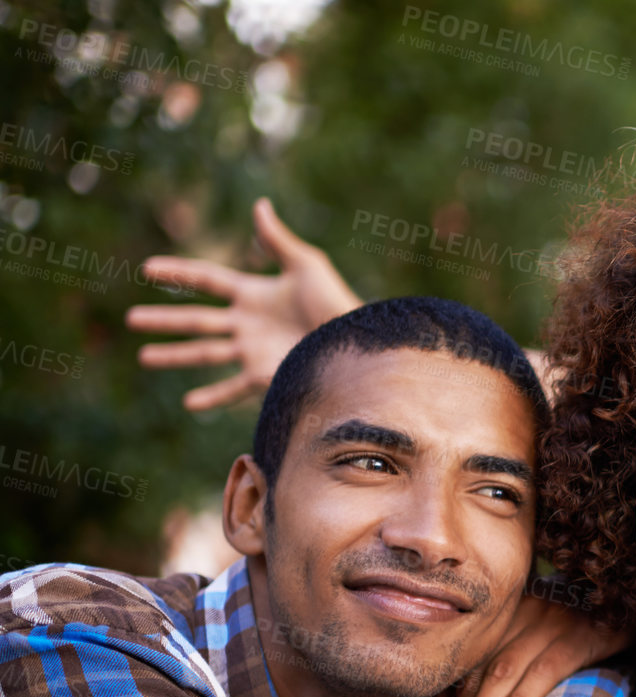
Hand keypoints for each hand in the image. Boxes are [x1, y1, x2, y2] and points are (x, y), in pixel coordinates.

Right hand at [126, 197, 363, 410]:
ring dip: (174, 355)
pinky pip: (232, 388)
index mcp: (254, 293)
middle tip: (130, 319)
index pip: (207, 279)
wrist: (355, 342)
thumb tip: (260, 205)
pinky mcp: (265, 376)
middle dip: (164, 319)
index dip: (178, 272)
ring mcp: (254, 351)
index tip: (146, 269)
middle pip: (197, 319)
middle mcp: (248, 323)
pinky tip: (188, 402)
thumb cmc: (336, 302)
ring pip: (204, 352)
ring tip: (144, 357)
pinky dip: (211, 396)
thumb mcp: (306, 266)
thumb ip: (277, 240)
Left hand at [420, 591, 627, 696]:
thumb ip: (503, 670)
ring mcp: (545, 625)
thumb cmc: (576, 633)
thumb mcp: (534, 643)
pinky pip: (543, 671)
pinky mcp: (576, 638)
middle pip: (470, 675)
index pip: (454, 675)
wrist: (628, 602)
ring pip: (500, 674)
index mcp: (496, 623)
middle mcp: (513, 619)